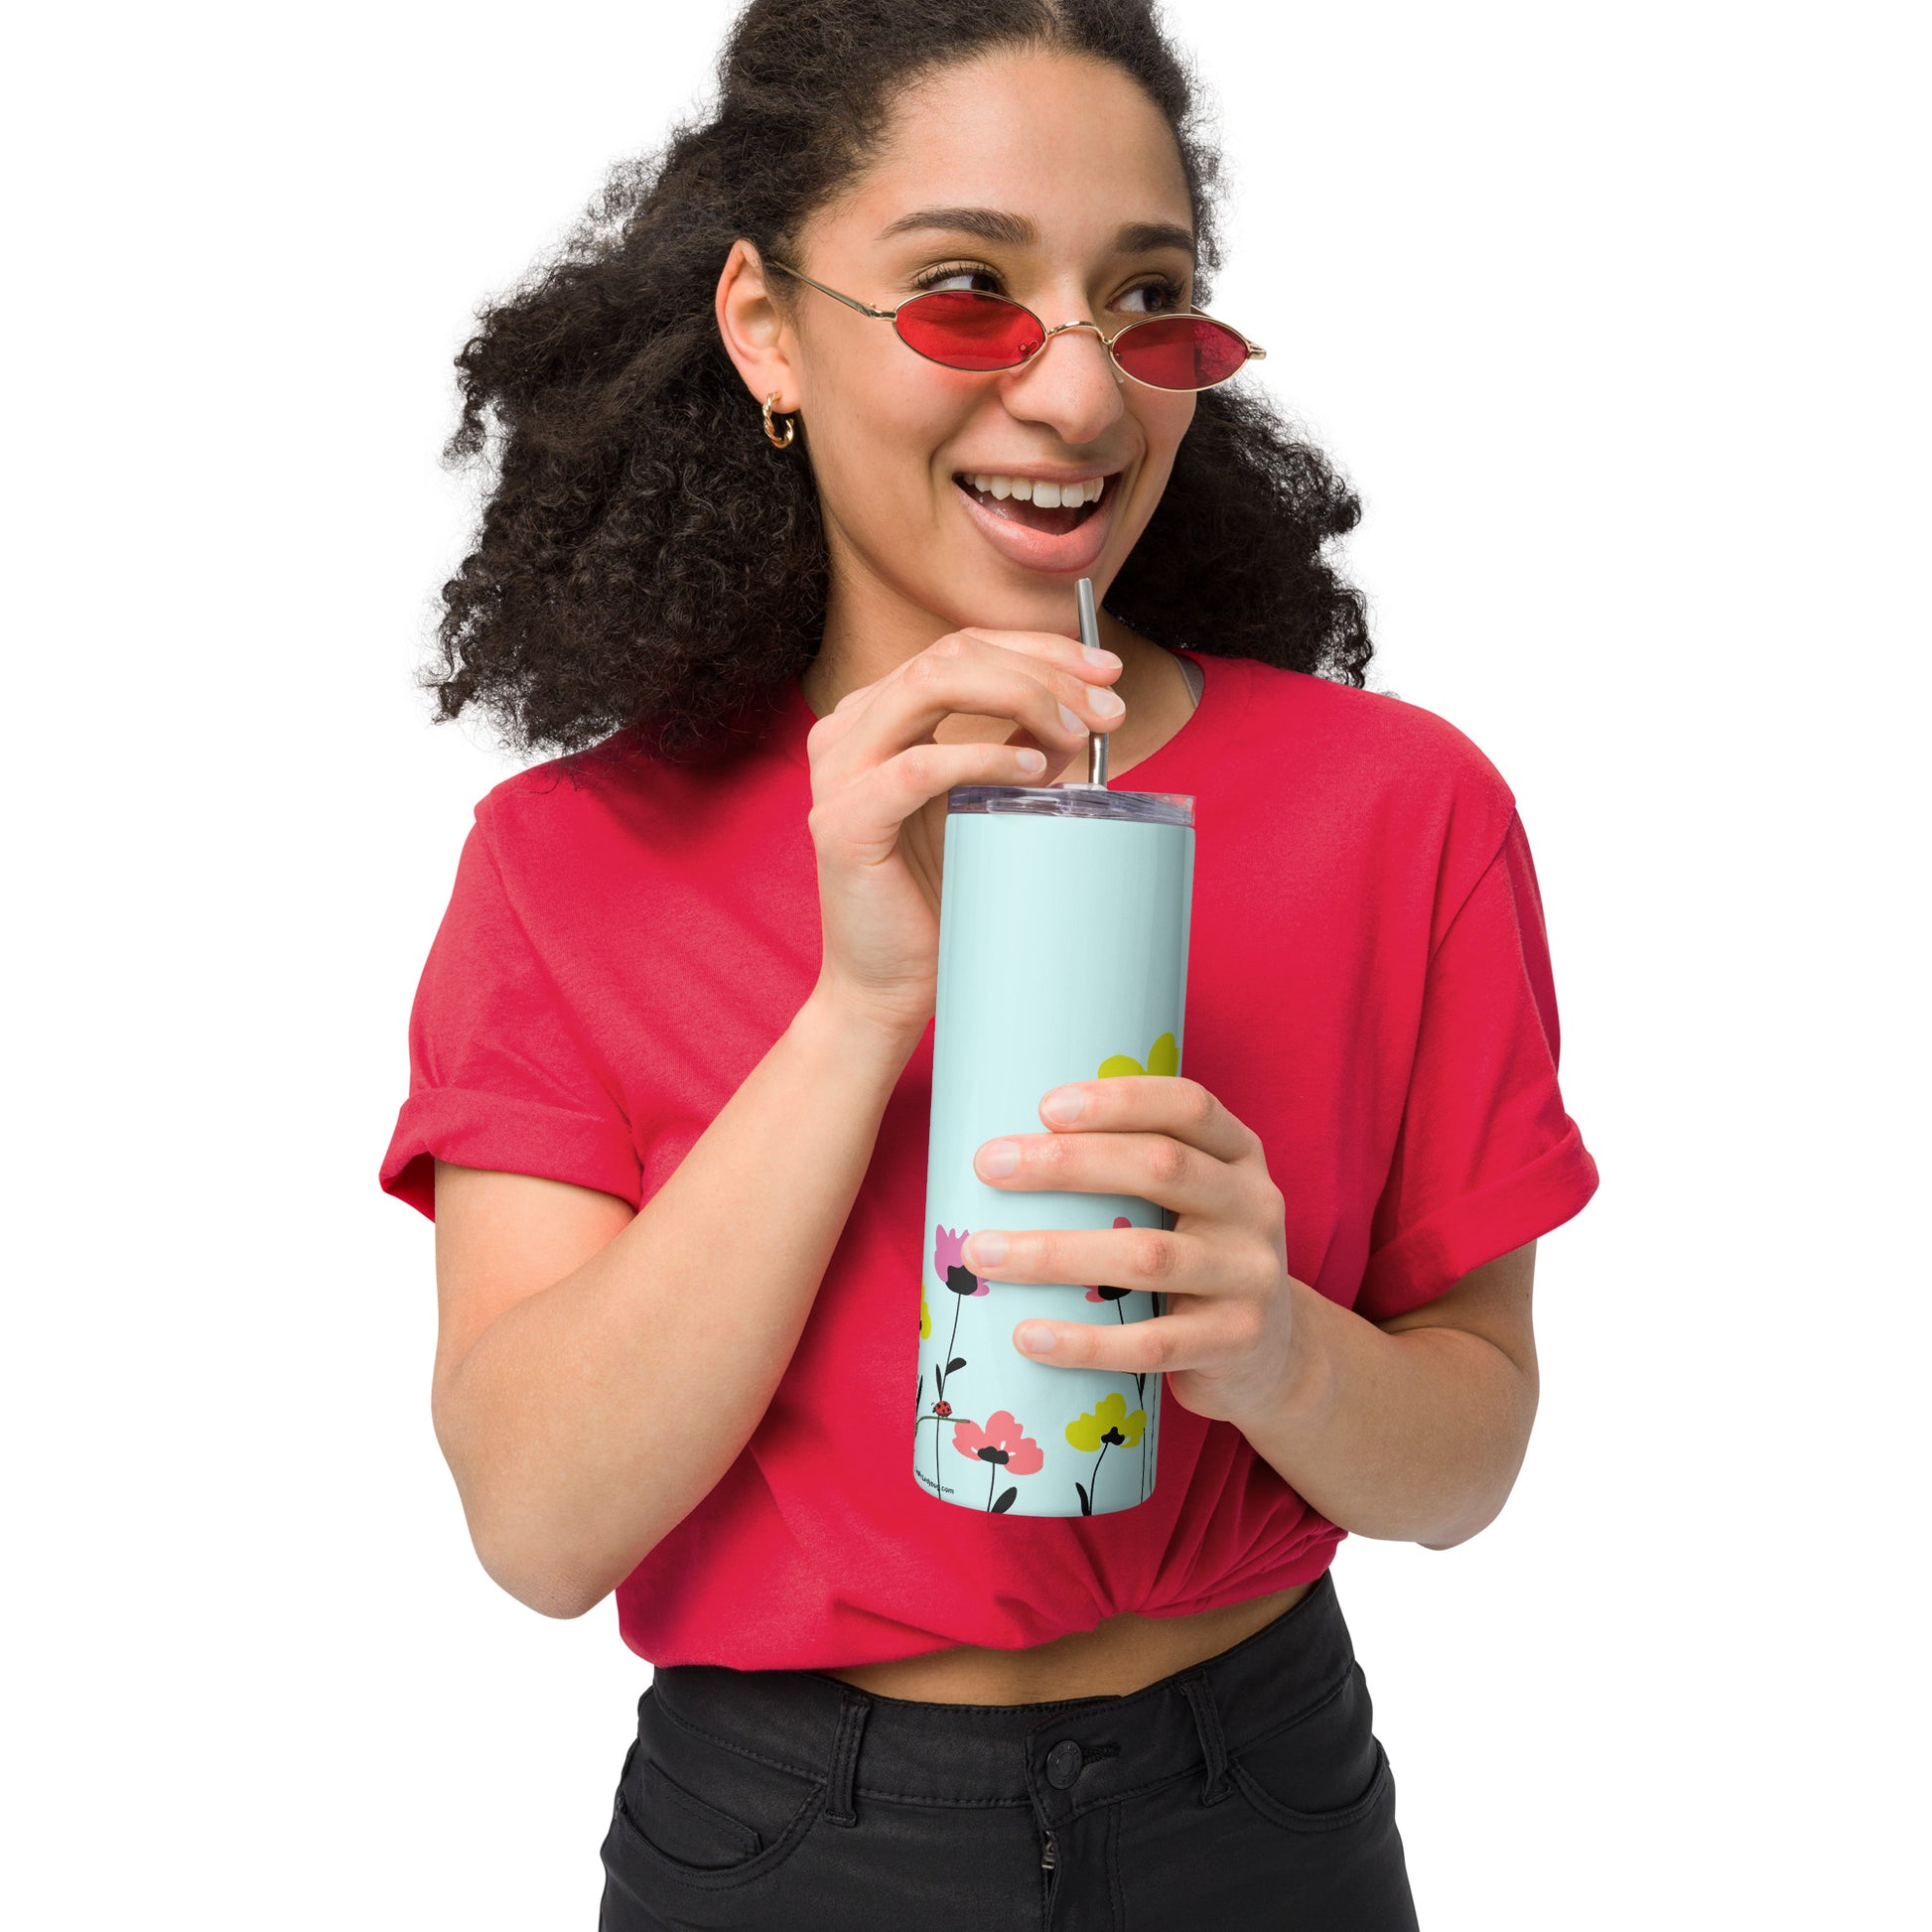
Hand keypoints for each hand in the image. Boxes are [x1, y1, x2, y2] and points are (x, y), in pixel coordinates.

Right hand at [803, 628, 1124, 1040]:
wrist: (887, 989)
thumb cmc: (939, 902)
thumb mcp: (988, 807)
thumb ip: (1017, 752)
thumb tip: (1083, 714)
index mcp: (876, 716)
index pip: (961, 647)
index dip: (1041, 648)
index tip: (1108, 672)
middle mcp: (846, 730)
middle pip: (952, 655)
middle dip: (1044, 670)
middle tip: (1109, 710)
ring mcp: (837, 773)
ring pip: (932, 685)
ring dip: (1021, 697)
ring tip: (1079, 736)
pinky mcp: (843, 822)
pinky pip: (921, 765)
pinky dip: (985, 756)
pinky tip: (1033, 769)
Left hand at [962, 1075, 1302, 1429]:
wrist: (1273, 1355)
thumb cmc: (1197, 1258)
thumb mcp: (1191, 1201)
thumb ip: (1134, 1172)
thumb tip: (1009, 1150)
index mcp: (1240, 1156)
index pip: (1189, 1107)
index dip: (1120, 1100)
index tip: (1045, 1106)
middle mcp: (1255, 1206)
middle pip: (1161, 1168)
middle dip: (1066, 1162)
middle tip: (989, 1165)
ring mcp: (1251, 1276)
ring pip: (1147, 1258)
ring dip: (1054, 1254)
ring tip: (984, 1253)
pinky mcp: (1234, 1342)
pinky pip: (1150, 1344)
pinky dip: (1083, 1342)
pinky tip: (1027, 1335)